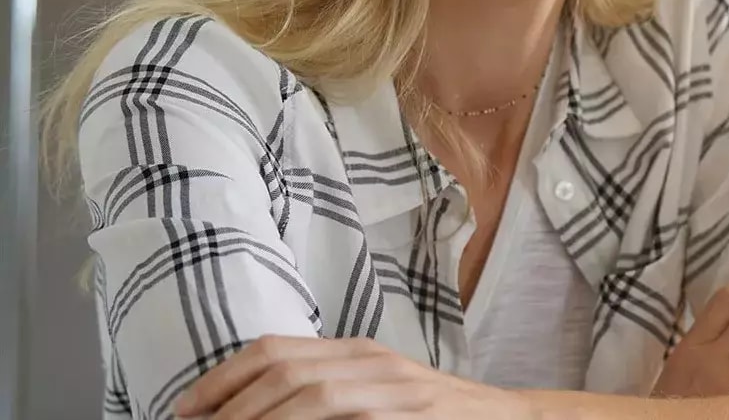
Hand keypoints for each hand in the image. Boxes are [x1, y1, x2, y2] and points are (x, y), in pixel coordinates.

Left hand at [174, 335, 534, 419]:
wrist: (505, 419)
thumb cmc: (431, 415)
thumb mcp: (376, 391)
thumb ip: (327, 391)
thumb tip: (255, 409)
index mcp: (356, 351)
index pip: (274, 350)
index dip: (221, 379)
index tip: (186, 411)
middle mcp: (372, 362)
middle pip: (285, 372)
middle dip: (231, 407)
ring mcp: (395, 390)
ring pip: (313, 395)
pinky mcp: (412, 416)